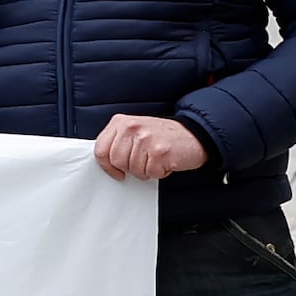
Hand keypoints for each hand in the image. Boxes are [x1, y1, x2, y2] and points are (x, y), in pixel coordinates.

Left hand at [94, 113, 209, 182]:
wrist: (194, 135)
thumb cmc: (163, 136)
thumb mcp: (136, 131)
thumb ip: (118, 141)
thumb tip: (104, 161)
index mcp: (121, 122)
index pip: (100, 149)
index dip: (106, 165)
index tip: (115, 171)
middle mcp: (132, 128)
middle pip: (116, 161)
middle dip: (129, 168)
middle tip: (143, 162)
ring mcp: (146, 139)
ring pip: (133, 169)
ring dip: (146, 170)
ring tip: (155, 159)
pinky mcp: (160, 152)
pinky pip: (150, 173)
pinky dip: (159, 172)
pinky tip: (165, 162)